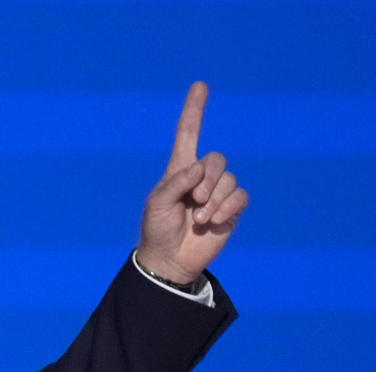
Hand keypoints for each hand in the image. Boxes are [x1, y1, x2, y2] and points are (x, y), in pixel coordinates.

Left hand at [137, 82, 248, 283]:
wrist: (170, 258)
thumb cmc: (157, 228)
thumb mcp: (158, 203)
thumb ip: (177, 182)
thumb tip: (200, 168)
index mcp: (179, 170)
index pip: (188, 134)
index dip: (194, 111)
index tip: (200, 86)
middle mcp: (201, 177)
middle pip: (217, 159)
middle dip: (208, 180)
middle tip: (194, 201)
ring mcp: (218, 193)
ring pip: (229, 180)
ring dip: (215, 200)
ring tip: (200, 218)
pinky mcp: (232, 209)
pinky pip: (240, 197)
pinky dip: (228, 207)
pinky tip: (215, 221)